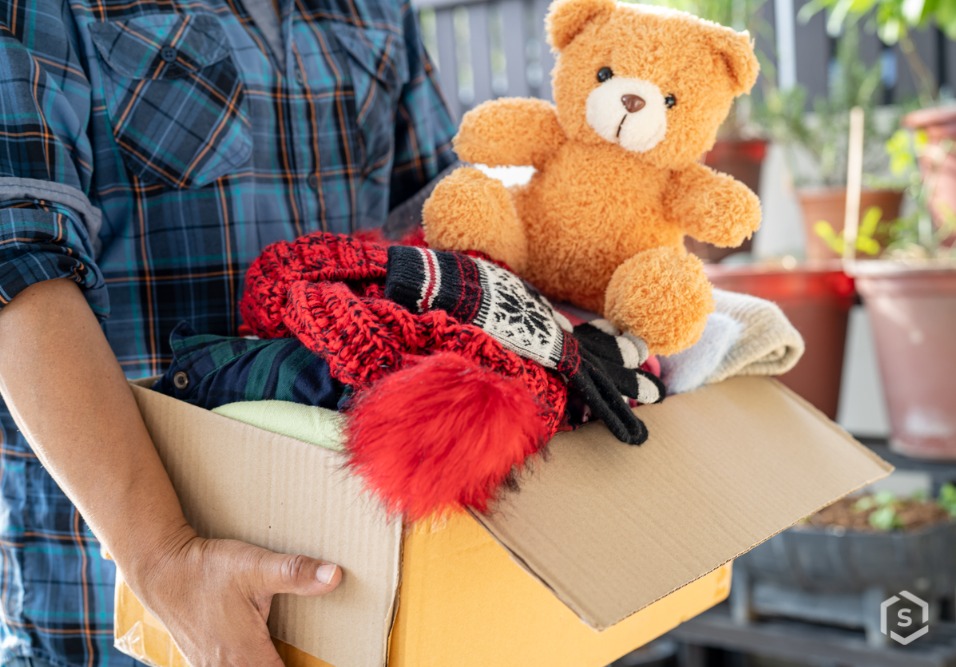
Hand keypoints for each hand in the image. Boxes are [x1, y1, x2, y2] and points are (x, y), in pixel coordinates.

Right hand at [131, 525, 341, 666]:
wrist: (160, 569)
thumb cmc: (208, 570)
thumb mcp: (256, 567)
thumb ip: (296, 573)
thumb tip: (335, 575)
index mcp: (248, 656)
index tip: (323, 663)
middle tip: (305, 657)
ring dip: (265, 665)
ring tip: (278, 653)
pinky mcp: (201, 659)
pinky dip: (246, 665)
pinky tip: (253, 655)